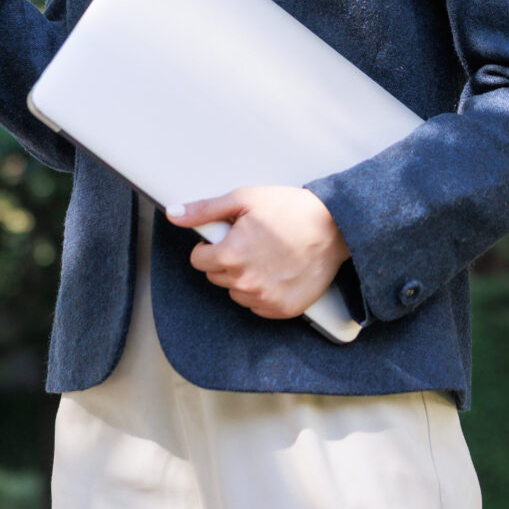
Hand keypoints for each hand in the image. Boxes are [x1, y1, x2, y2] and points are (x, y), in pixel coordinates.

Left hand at [169, 186, 351, 319]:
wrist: (335, 227)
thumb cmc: (290, 209)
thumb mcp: (245, 199)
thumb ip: (205, 210)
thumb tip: (173, 214)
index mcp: (231, 255)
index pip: (198, 260)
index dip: (210, 246)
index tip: (227, 237)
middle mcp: (245, 282)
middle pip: (217, 277)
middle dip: (227, 261)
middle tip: (251, 242)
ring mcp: (265, 299)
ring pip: (237, 292)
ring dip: (244, 277)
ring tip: (268, 255)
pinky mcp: (283, 310)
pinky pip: (258, 305)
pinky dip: (264, 292)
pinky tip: (279, 272)